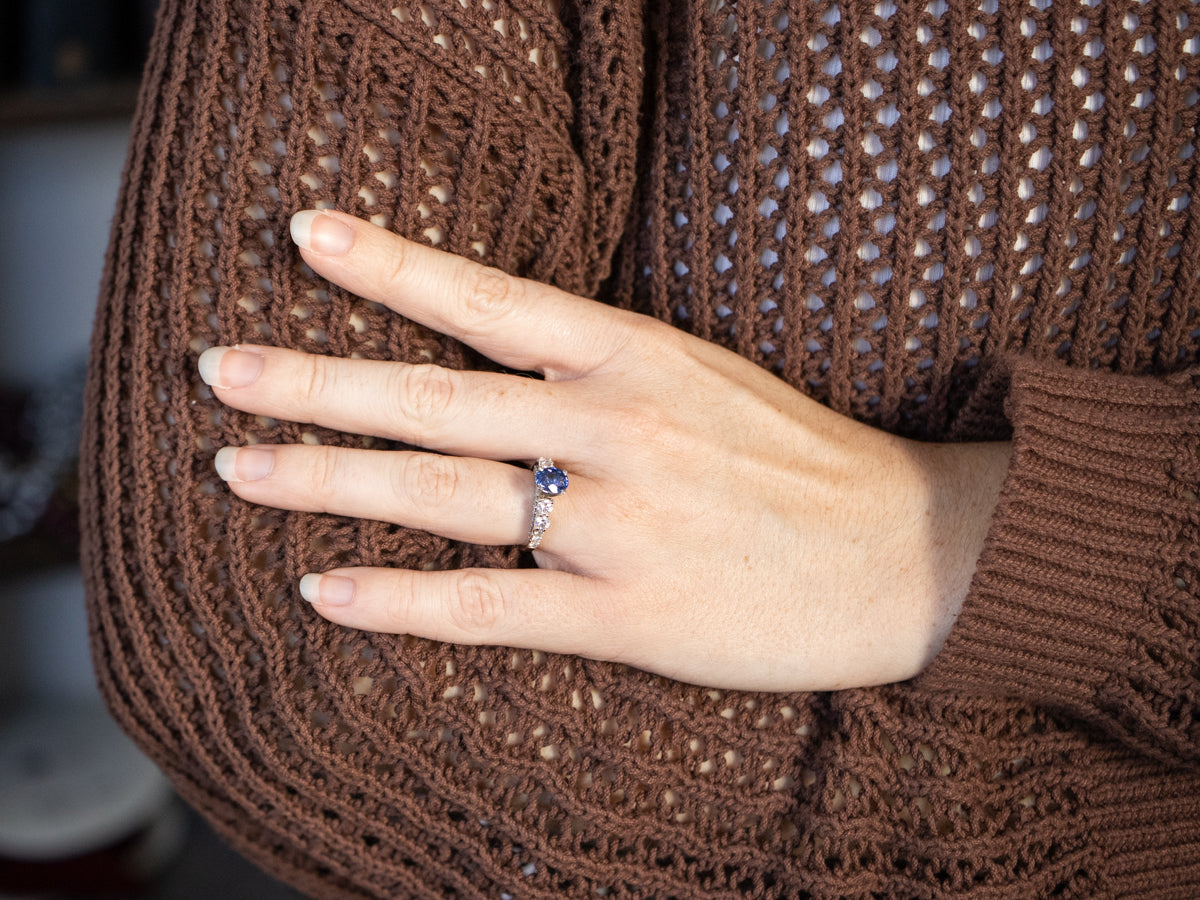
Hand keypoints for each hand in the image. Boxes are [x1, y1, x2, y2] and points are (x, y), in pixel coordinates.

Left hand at [198, 210, 1011, 690]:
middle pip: (434, 398)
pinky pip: (487, 608)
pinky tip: (325, 592)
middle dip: (316, 381)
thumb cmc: (802, 461)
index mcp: (636, 359)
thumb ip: (600, 369)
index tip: (307, 234)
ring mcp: (616, 525)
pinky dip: (398, 601)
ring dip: (328, 480)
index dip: (392, 263)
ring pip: (441, 496)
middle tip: (222, 368)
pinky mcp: (627, 615)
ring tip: (238, 468)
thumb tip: (495, 361)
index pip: (489, 298)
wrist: (906, 552)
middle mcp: (613, 430)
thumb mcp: (705, 377)